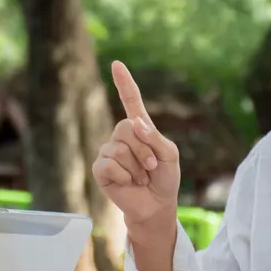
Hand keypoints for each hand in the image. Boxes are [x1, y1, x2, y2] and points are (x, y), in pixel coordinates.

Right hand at [92, 61, 180, 226]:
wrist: (156, 205)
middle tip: (150, 166)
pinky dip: (125, 176)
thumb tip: (135, 123)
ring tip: (141, 178)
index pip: (131, 101)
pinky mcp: (100, 168)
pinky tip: (128, 183)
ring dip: (136, 167)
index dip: (124, 83)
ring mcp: (108, 152)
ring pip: (119, 148)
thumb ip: (155, 137)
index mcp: (140, 129)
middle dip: (143, 150)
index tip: (117, 64)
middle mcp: (121, 137)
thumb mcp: (170, 155)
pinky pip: (109, 163)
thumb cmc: (164, 179)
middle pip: (126, 127)